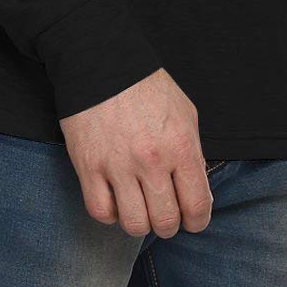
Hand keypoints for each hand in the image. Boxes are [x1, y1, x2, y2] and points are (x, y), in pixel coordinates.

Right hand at [60, 67, 211, 236]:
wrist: (101, 61)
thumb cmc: (145, 86)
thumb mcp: (185, 112)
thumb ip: (193, 153)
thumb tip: (195, 189)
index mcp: (180, 145)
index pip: (197, 206)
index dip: (197, 220)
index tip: (191, 219)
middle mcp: (151, 160)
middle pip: (165, 222)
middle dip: (168, 224)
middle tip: (163, 212)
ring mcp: (118, 165)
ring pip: (134, 225)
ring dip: (140, 223)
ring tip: (139, 207)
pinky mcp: (88, 166)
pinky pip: (101, 212)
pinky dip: (111, 214)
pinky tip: (116, 199)